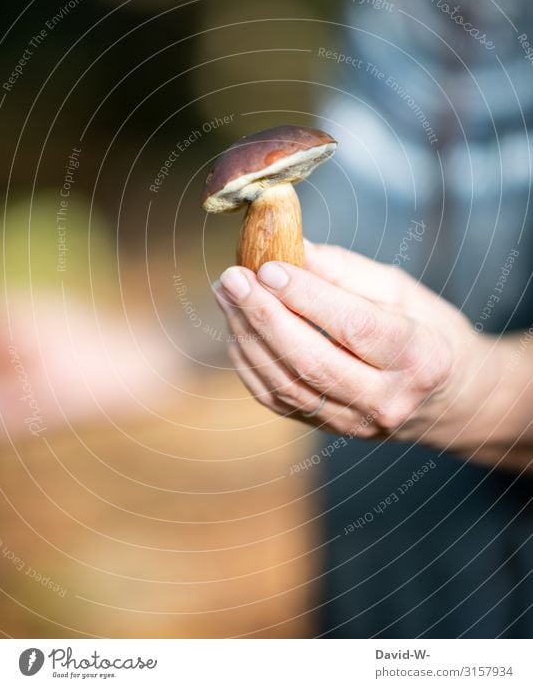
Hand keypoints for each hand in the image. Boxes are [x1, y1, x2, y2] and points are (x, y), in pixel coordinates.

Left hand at [213, 242, 514, 462]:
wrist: (452, 397)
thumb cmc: (430, 332)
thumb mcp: (402, 290)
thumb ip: (345, 271)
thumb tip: (290, 248)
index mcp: (419, 357)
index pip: (354, 326)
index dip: (306, 296)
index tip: (269, 267)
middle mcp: (388, 399)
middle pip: (311, 360)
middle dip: (263, 315)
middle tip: (232, 278)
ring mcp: (357, 424)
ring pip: (287, 385)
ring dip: (247, 338)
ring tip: (226, 296)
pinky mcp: (331, 430)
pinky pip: (279, 401)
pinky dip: (250, 365)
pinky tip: (237, 330)